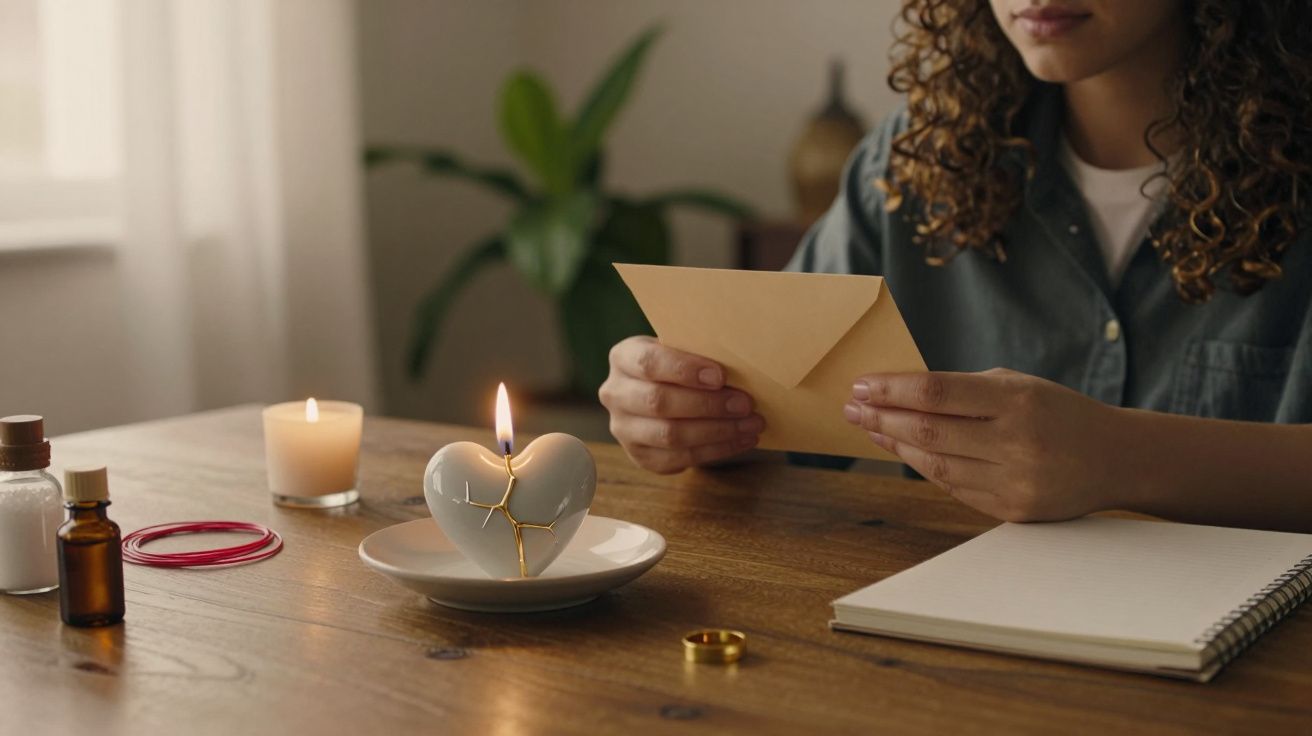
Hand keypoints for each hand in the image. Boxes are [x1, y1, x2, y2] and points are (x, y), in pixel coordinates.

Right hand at [599, 336, 763, 473]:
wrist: (662, 391)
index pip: (649, 363)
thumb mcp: (681, 349)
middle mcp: (615, 393)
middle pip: (659, 403)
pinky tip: (741, 439)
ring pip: (670, 435)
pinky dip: (716, 450)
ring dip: (717, 431)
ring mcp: (624, 429)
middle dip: (708, 405)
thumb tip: (741, 366)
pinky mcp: (640, 456)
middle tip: (745, 404)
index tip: (720, 376)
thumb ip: (699, 354)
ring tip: (751, 424)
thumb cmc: (679, 365)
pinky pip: (679, 459)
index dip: (685, 370)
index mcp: (624, 358)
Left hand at [843, 368, 1124, 521]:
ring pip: (934, 464)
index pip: (938, 392)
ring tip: (869, 427)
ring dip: (894, 445)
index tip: (862, 385)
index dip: (892, 389)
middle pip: (928, 430)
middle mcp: (1015, 442)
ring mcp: (1014, 481)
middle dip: (882, 417)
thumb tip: (898, 394)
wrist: (1114, 459)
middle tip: (852, 407)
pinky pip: (953, 487)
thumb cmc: (1058, 413)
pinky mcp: (1012, 510)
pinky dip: (923, 467)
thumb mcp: (1019, 385)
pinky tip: (901, 451)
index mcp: (1017, 401)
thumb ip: (964, 390)